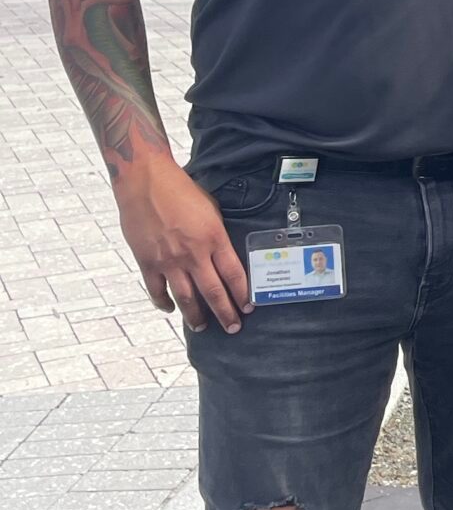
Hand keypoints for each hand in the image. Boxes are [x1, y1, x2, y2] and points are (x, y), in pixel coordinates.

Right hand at [113, 161, 252, 333]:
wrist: (145, 182)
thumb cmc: (181, 190)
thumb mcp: (211, 209)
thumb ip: (217, 235)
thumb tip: (223, 255)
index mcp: (214, 238)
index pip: (234, 275)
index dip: (242, 294)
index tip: (249, 308)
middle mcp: (194, 254)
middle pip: (214, 292)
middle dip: (226, 313)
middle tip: (233, 328)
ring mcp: (169, 261)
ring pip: (186, 297)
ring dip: (196, 315)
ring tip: (202, 326)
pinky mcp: (147, 262)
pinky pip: (157, 290)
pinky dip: (164, 303)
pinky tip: (171, 309)